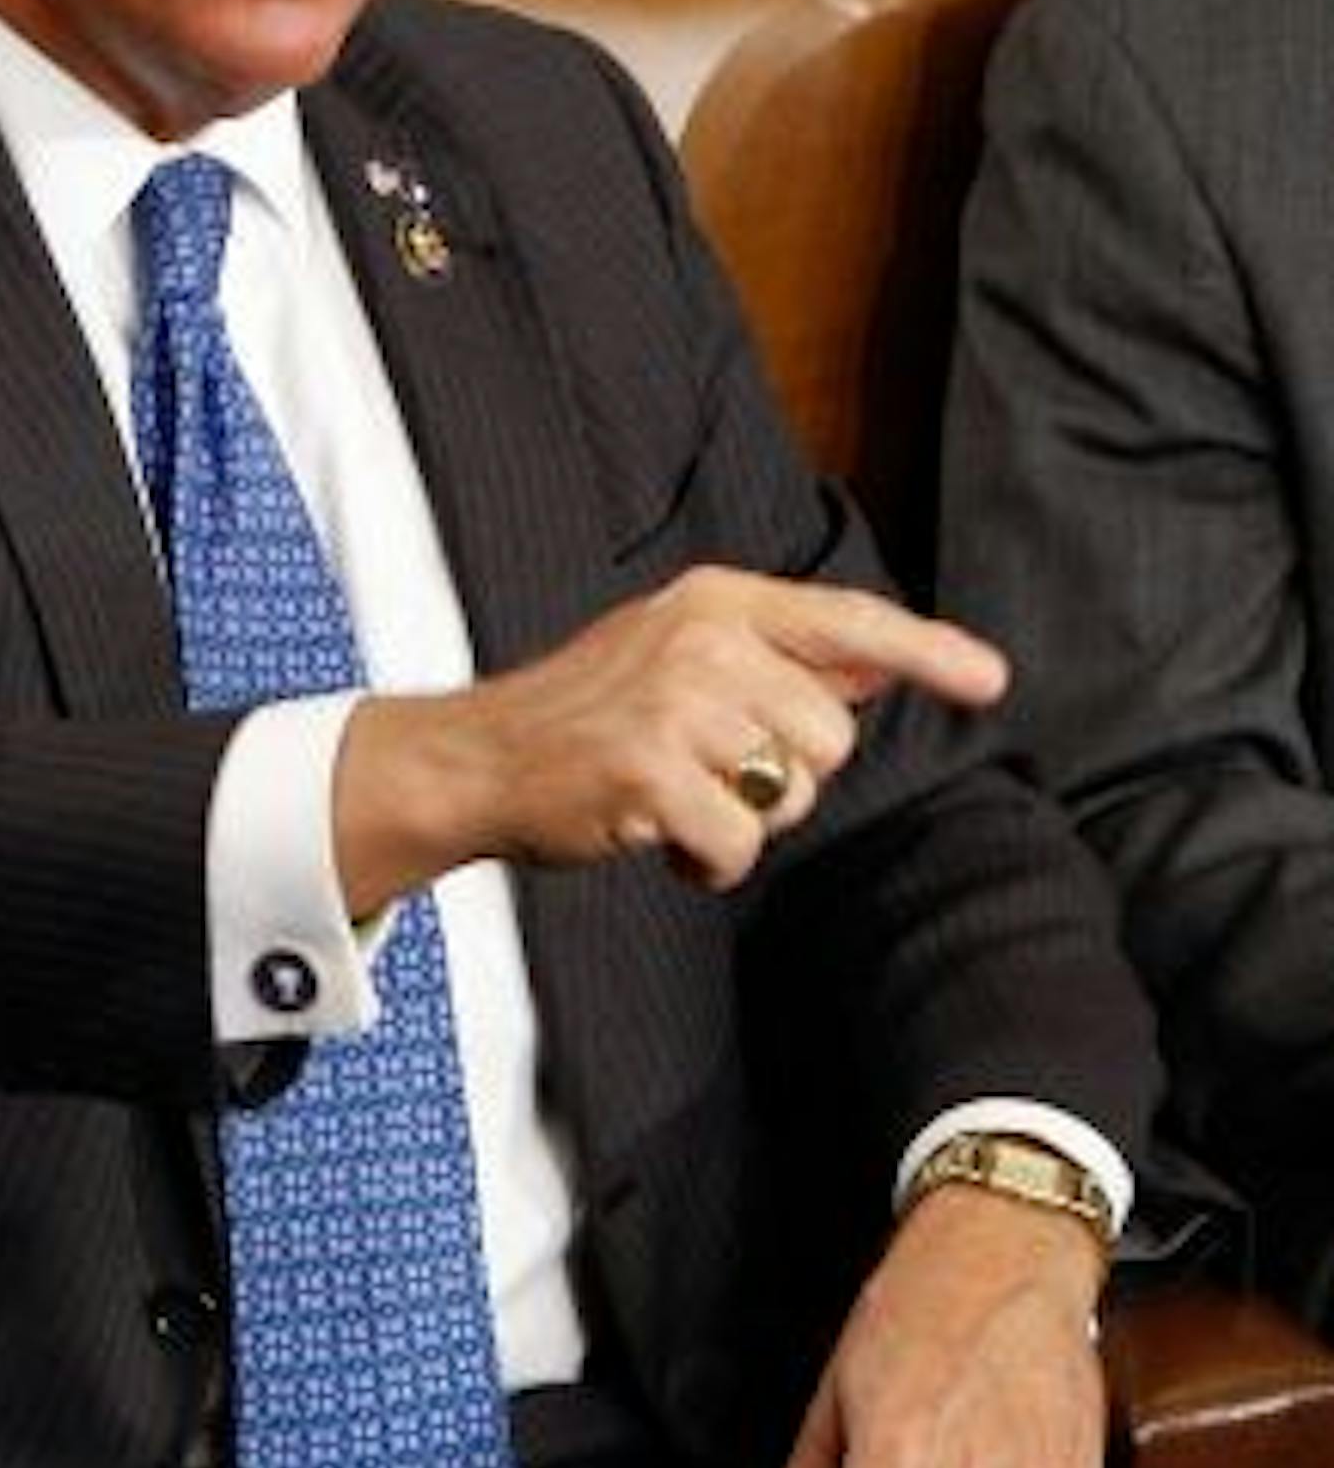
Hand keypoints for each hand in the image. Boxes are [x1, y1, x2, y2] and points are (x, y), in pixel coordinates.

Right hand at [335, 565, 1005, 909]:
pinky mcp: (651, 772)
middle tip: (711, 776)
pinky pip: (741, 845)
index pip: (846, 620)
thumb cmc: (583, 715)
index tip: (990, 680)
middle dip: (786, 780)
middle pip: (830, 738)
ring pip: (790, 796)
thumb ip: (774, 657)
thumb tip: (876, 668)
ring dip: (743, 824)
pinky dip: (710, 865)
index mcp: (715, 602)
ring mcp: (676, 704)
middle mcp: (702, 640)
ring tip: (678, 803)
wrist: (478, 759)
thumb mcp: (676, 653)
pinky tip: (662, 840)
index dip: (927, 652)